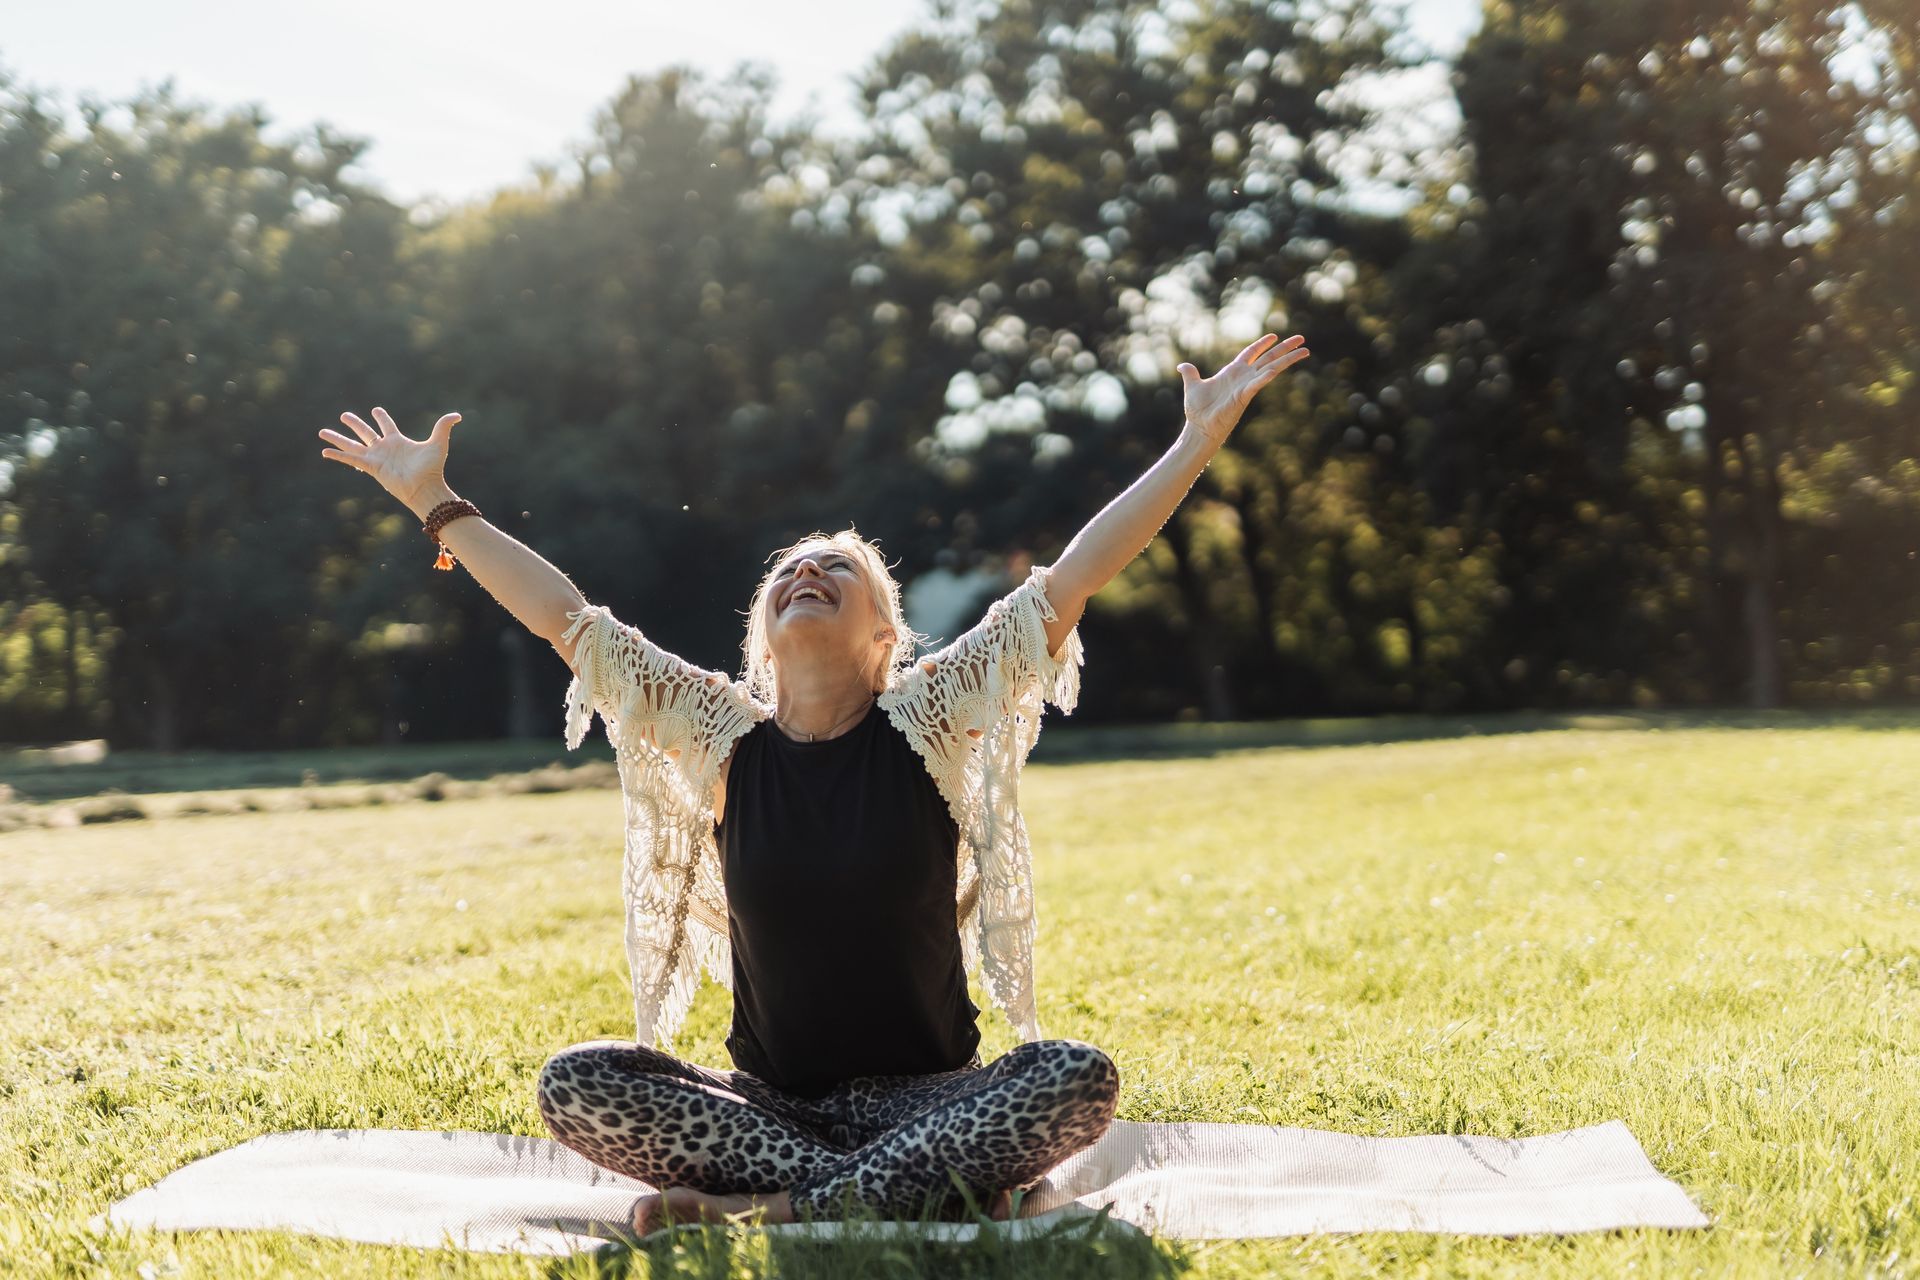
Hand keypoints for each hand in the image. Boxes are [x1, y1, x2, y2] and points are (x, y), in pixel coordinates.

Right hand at [318, 407, 460, 515]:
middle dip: (355, 423)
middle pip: (366, 432)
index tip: (375, 410)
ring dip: (338, 438)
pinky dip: (338, 455)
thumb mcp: (438, 443)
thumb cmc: (432, 468)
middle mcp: (385, 448)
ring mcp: (376, 458)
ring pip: (353, 444)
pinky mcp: (371, 467)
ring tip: (322, 432)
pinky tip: (324, 452)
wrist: (425, 487)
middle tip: (344, 415)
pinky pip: (351, 459)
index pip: (386, 425)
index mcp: (398, 441)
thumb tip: (458, 415)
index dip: (381, 416)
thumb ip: (443, 427)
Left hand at [1177, 334, 1308, 447]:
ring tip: (1304, 351)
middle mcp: (1243, 377)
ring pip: (1271, 368)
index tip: (1274, 336)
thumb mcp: (1192, 386)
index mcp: (1232, 372)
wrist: (1198, 427)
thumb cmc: (1197, 410)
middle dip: (1284, 348)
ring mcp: (1246, 386)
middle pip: (1268, 358)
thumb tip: (1182, 366)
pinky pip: (1258, 383)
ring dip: (1287, 359)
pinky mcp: (1244, 396)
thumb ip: (1190, 374)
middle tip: (1301, 339)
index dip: (1262, 344)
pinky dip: (1267, 376)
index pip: (1251, 353)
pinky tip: (1277, 368)